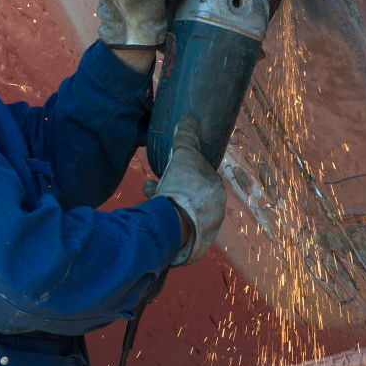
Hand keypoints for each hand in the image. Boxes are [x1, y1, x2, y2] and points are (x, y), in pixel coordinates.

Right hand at [146, 116, 225, 264]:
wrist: (173, 227)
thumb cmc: (182, 189)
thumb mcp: (184, 157)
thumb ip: (186, 139)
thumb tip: (188, 119)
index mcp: (217, 194)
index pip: (203, 177)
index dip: (185, 169)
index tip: (171, 167)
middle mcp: (213, 214)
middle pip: (189, 195)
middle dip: (171, 186)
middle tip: (156, 184)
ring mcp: (201, 232)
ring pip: (180, 211)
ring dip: (163, 201)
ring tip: (148, 196)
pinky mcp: (187, 246)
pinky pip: (173, 226)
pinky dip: (162, 218)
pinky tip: (150, 214)